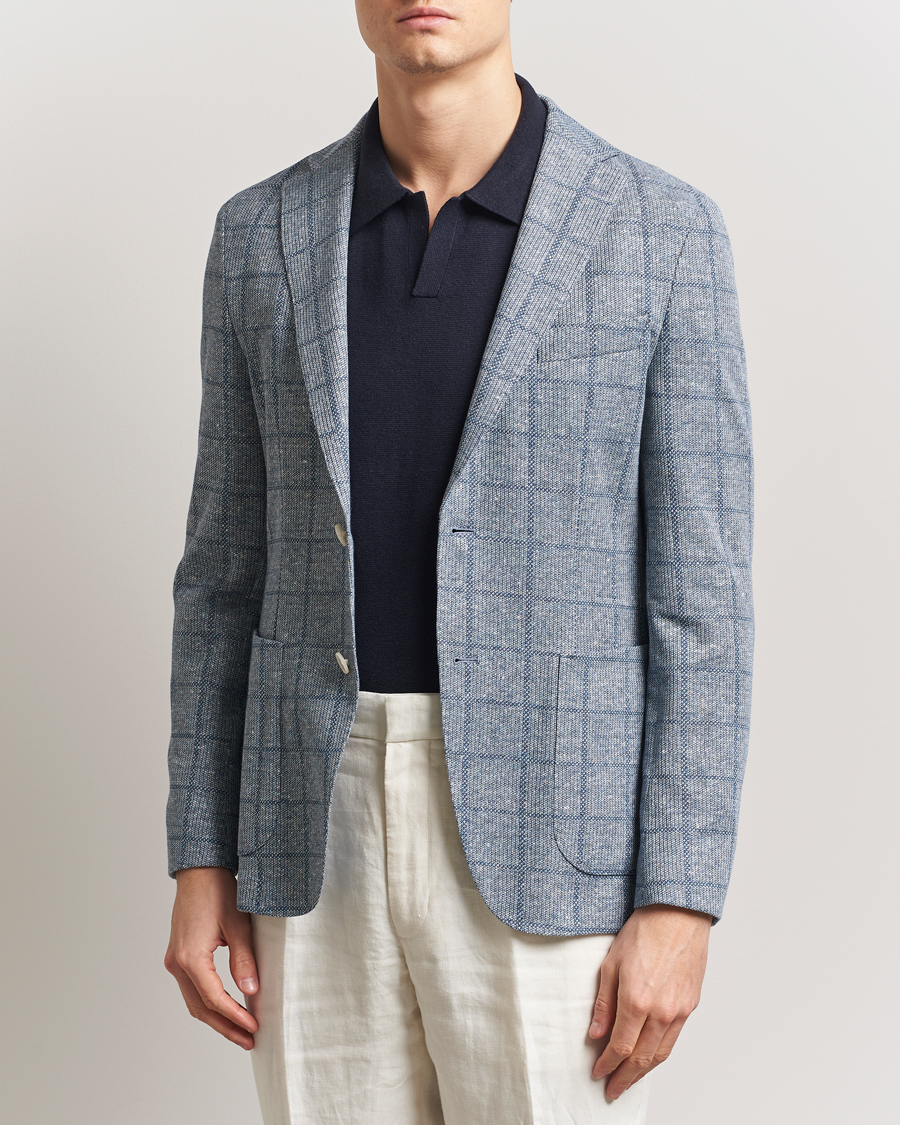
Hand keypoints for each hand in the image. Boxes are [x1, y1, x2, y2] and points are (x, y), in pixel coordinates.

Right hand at [164, 867, 258, 1049]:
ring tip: (240, 1030)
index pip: (214, 999)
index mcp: (190, 957)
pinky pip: (191, 988)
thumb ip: (244, 960)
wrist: (199, 870)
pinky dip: (208, 1002)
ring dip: (216, 1018)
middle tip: (249, 1039)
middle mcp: (177, 963)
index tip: (254, 1027)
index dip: (235, 1016)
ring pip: (194, 1000)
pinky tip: (226, 1007)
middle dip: (225, 1026)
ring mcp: (175, 960)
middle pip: (200, 1007)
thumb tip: (251, 991)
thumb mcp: (238, 925)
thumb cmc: (218, 891)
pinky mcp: (178, 955)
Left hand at [589, 904, 711, 1098]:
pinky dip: (660, 1055)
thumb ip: (604, 1003)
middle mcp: (661, 1011)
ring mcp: (679, 1011)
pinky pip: (674, 1040)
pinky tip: (650, 1059)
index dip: (607, 1064)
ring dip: (642, 1073)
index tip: (597, 1073)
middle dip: (624, 1078)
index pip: (619, 1047)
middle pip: (641, 1059)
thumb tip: (595, 1034)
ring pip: (660, 1055)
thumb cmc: (643, 932)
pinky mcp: (690, 1006)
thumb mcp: (610, 963)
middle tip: (612, 1091)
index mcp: (637, 1000)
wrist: (677, 914)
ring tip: (628, 1082)